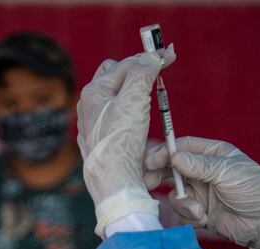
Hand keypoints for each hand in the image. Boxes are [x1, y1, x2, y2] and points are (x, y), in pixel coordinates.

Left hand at [77, 46, 175, 237]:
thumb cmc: (121, 141)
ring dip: (132, 92)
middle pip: (115, 76)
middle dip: (136, 72)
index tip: (170, 56)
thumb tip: (150, 56)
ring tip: (149, 94)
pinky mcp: (101, 141)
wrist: (113, 182)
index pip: (125, 64)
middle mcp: (89, 106)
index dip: (149, 58)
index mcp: (94, 91)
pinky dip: (129, 113)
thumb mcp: (134, 101)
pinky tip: (138, 121)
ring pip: (115, 98)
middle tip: (157, 72)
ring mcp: (93, 125)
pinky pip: (116, 119)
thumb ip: (142, 73)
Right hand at [144, 136, 259, 248]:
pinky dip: (190, 217)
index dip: (166, 152)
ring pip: (175, 194)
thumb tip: (174, 157)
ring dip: (182, 203)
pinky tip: (204, 219)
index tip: (152, 161)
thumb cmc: (256, 192)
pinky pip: (182, 212)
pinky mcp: (200, 212)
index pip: (183, 147)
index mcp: (213, 154)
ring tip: (198, 211)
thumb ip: (200, 165)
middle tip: (147, 181)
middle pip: (172, 169)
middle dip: (159, 175)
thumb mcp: (229, 173)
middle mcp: (203, 172)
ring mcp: (201, 193)